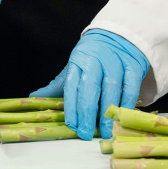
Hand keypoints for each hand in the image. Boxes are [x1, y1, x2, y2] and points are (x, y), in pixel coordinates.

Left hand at [30, 29, 149, 139]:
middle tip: (85, 133)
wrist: (117, 34)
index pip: (72, 86)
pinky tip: (122, 117)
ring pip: (112, 88)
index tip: (72, 125)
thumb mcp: (74, 67)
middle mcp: (96, 61)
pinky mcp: (133, 65)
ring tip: (105, 131)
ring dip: (108, 112)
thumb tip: (34, 97)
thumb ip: (58, 85)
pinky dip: (127, 103)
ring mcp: (115, 62)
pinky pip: (131, 87)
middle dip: (87, 113)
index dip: (71, 107)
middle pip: (89, 88)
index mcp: (78, 62)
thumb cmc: (93, 56)